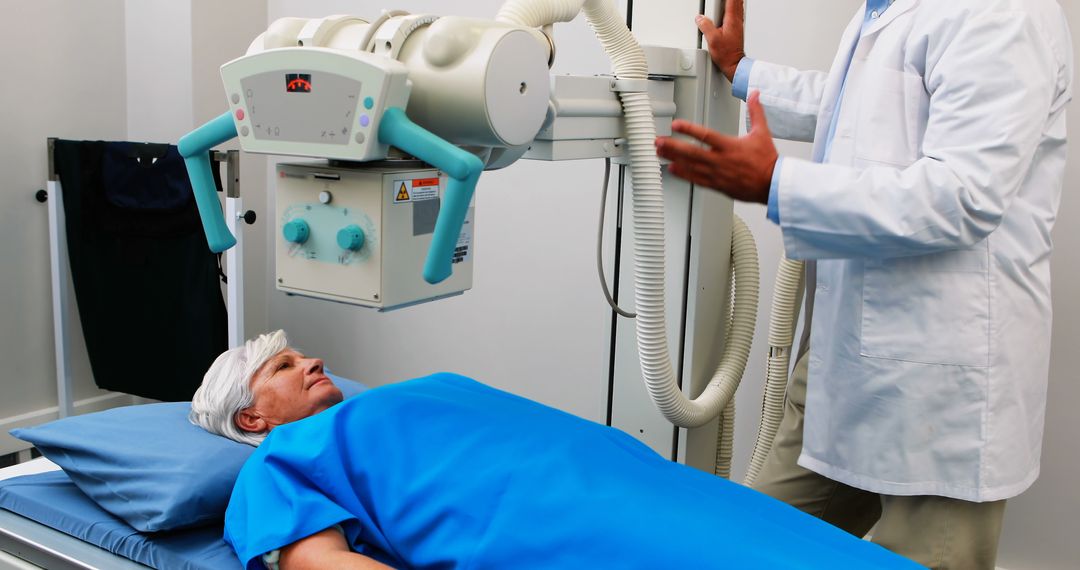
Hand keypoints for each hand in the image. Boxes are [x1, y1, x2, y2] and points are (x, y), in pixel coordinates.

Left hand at [654, 92, 776, 204]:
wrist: (772, 184)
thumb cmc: (767, 161)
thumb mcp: (762, 132)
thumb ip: (756, 111)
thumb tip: (755, 94)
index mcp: (730, 146)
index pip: (705, 135)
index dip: (689, 129)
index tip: (676, 124)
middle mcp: (720, 161)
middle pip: (691, 152)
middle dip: (672, 146)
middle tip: (658, 141)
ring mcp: (717, 174)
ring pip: (690, 166)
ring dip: (673, 159)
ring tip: (659, 153)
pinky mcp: (716, 185)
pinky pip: (696, 180)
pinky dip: (683, 175)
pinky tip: (672, 170)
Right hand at [698, 0, 745, 81]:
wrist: (734, 64)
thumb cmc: (726, 54)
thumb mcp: (712, 39)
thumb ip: (705, 26)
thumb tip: (700, 18)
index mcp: (732, 19)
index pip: (731, 0)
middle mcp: (737, 20)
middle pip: (737, 1)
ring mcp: (738, 24)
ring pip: (738, 6)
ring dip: (734, 1)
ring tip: (727, 0)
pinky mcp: (736, 29)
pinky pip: (737, 13)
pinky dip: (734, 7)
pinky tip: (731, 8)